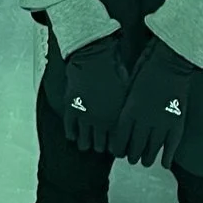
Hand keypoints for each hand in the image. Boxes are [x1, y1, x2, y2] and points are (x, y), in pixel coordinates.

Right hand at [56, 35, 129, 153]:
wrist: (94, 54)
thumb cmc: (114, 70)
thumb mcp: (128, 93)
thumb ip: (128, 112)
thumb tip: (133, 124)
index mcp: (117, 118)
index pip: (117, 145)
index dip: (116, 148)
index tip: (116, 148)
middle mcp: (100, 122)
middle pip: (99, 146)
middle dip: (101, 146)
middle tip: (101, 144)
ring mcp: (84, 116)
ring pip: (84, 141)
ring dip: (86, 143)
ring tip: (87, 143)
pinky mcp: (70, 108)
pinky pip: (69, 129)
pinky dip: (71, 134)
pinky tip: (74, 135)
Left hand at [112, 37, 201, 166]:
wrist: (170, 62)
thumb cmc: (146, 71)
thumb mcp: (128, 89)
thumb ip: (125, 108)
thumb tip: (119, 124)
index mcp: (128, 112)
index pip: (120, 140)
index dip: (119, 149)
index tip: (118, 153)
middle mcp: (143, 121)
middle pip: (135, 149)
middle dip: (133, 156)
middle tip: (132, 159)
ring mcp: (161, 124)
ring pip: (152, 150)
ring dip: (148, 158)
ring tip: (146, 162)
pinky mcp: (177, 124)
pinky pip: (171, 147)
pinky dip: (167, 157)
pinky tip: (165, 164)